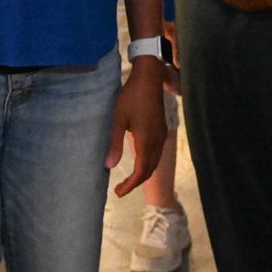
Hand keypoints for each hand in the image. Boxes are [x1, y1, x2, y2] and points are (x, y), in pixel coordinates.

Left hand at [108, 62, 167, 197]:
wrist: (148, 79)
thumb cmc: (131, 97)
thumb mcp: (118, 119)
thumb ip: (114, 143)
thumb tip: (109, 166)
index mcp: (147, 141)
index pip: (141, 172)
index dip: (130, 185)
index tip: (118, 193)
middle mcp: (157, 141)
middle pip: (149, 169)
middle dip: (136, 182)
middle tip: (120, 189)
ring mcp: (162, 135)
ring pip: (155, 162)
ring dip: (143, 173)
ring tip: (129, 179)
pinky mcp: (161, 129)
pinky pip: (157, 153)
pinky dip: (148, 162)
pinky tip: (139, 160)